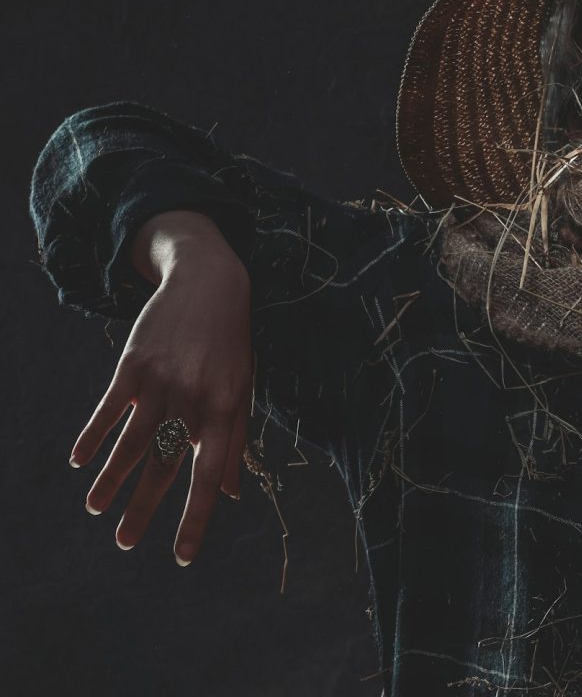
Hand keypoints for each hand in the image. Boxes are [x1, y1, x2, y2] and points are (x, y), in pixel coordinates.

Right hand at [70, 225, 252, 565]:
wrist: (210, 283)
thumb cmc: (230, 344)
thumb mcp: (243, 387)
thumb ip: (235, 440)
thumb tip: (230, 492)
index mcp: (227, 411)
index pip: (211, 476)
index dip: (197, 518)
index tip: (182, 555)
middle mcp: (194, 401)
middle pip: (165, 467)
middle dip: (144, 510)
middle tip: (125, 544)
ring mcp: (162, 383)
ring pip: (132, 443)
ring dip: (111, 480)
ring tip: (95, 508)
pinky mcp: (133, 366)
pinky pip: (109, 410)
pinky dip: (93, 437)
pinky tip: (79, 462)